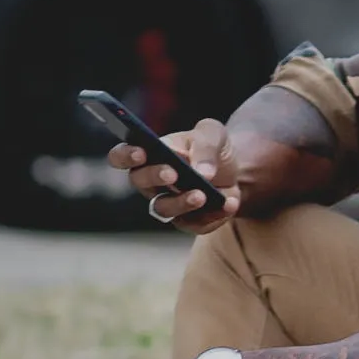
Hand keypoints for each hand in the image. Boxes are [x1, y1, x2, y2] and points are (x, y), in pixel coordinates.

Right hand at [109, 116, 240, 234]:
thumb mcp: (213, 134)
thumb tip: (202, 172)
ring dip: (181, 202)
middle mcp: (152, 182)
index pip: (122, 156)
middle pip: (140, 182)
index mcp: (149, 154)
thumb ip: (205, 145)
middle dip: (154, 176)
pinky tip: (228, 203)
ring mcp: (168, 203)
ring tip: (202, 194)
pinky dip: (214, 215)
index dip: (126, 155)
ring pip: (163, 209)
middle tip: (173, 173)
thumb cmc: (212, 147)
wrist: (236, 169)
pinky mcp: (189, 221)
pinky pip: (195, 224)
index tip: (141, 152)